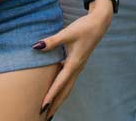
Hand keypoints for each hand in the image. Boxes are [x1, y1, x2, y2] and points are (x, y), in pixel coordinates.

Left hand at [35, 2, 113, 116]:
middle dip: (55, 103)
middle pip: (65, 91)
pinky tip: (56, 91)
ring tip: (50, 109)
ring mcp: (78, 67)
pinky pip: (69, 81)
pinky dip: (62, 89)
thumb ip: (52, 41)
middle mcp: (77, 68)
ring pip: (68, 87)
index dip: (51, 95)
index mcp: (74, 63)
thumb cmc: (84, 27)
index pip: (60, 83)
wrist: (99, 23)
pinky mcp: (78, 63)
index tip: (42, 106)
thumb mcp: (67, 33)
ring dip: (59, 99)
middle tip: (45, 116)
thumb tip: (36, 46)